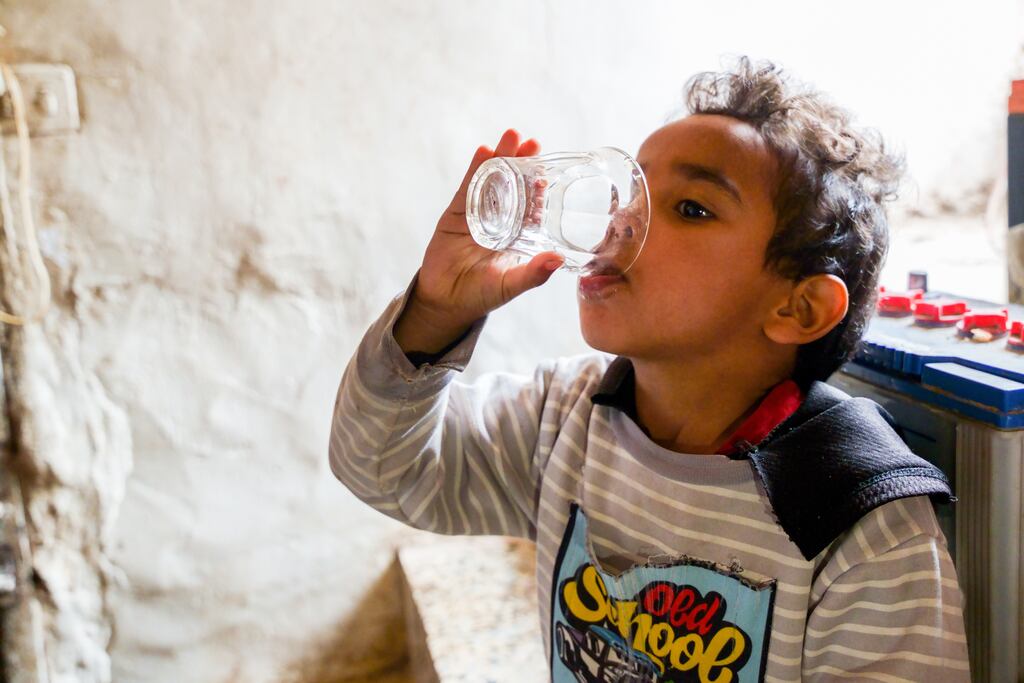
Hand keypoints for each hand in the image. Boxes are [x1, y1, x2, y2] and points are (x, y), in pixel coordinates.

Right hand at [396, 129, 563, 351]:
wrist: (445, 301)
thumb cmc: (481, 295)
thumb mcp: (511, 285)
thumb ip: (533, 274)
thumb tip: (558, 260)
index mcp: (516, 236)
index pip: (530, 207)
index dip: (537, 188)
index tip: (547, 170)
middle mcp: (498, 221)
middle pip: (512, 186)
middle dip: (521, 164)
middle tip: (532, 142)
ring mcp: (476, 215)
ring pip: (491, 181)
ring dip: (500, 158)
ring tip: (511, 136)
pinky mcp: (455, 213)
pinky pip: (467, 188)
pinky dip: (475, 169)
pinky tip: (484, 151)